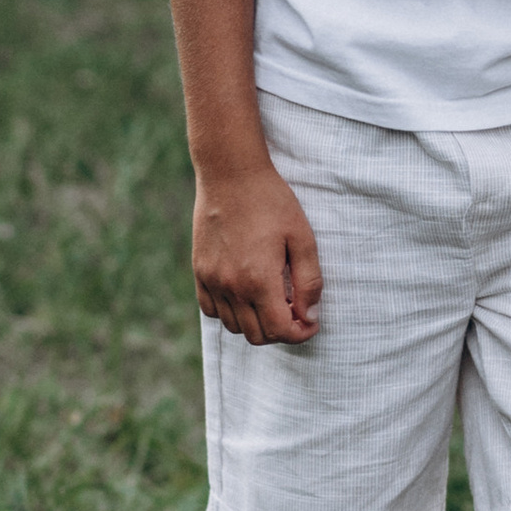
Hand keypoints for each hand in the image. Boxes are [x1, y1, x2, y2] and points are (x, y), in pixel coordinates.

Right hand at [194, 160, 323, 344]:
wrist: (231, 175)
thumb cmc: (271, 202)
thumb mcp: (302, 238)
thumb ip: (309, 281)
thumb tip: (310, 316)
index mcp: (258, 280)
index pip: (280, 331)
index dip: (301, 333)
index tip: (311, 322)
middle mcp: (230, 287)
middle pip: (257, 336)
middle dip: (281, 332)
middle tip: (296, 312)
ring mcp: (211, 281)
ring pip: (234, 327)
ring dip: (257, 324)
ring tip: (273, 301)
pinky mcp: (199, 272)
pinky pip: (211, 310)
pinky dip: (231, 313)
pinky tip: (246, 294)